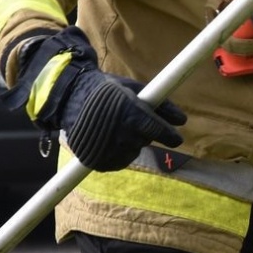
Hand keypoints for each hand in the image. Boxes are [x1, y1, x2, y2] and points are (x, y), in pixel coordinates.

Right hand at [4, 28, 185, 171]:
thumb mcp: (134, 89)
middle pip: (144, 141)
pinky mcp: (94, 160)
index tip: (175, 138)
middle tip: (133, 122)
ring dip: (130, 143)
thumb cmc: (106, 90)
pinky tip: (111, 140)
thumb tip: (182, 120)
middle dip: (144, 133)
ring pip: (131, 152)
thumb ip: (160, 105)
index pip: (158, 131)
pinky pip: (116, 162)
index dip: (169, 136)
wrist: (70, 97)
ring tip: (118, 128)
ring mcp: (105, 148)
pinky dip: (117, 153)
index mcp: (130, 114)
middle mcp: (119, 133)